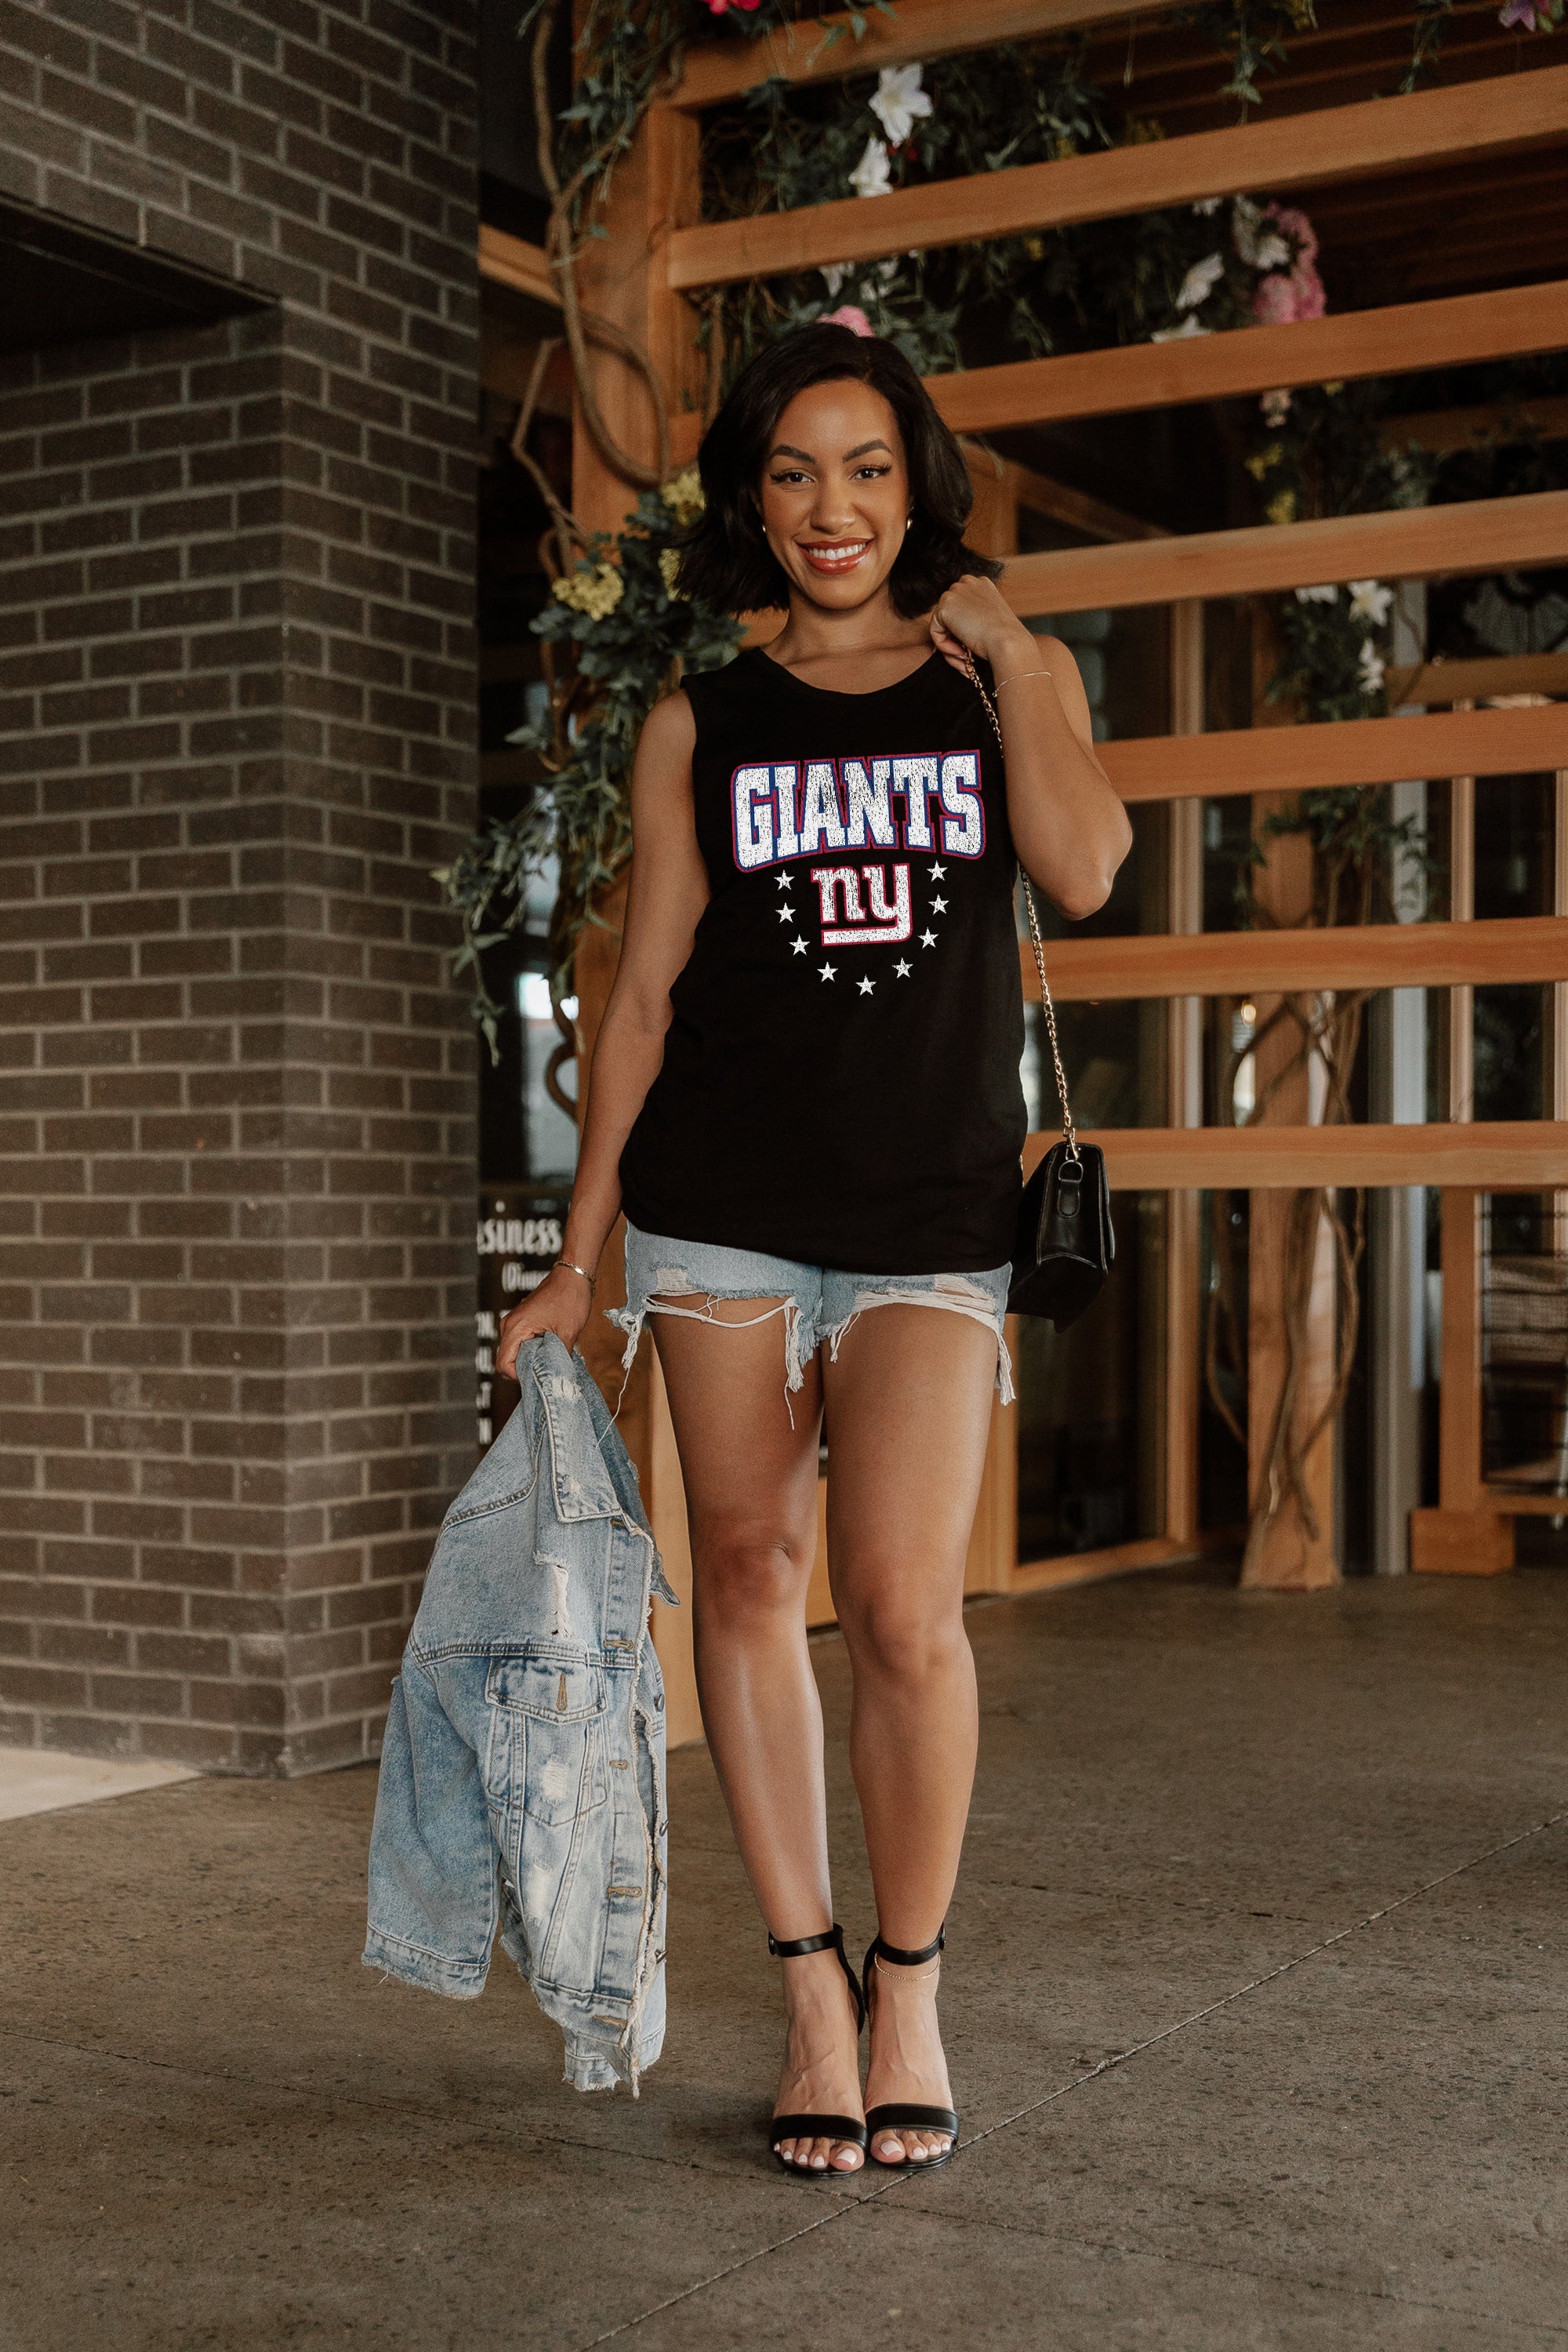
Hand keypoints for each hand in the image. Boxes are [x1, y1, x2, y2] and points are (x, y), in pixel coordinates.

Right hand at [496, 1261, 595, 1381]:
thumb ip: (558, 1357)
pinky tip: (551, 1345)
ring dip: (531, 1358)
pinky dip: (534, 1348)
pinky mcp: (522, 1319)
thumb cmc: (570, 1298)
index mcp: (515, 1328)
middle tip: (549, 1368)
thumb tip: (558, 1377)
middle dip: (526, 1368)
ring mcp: (514, 1321)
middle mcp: (509, 1325)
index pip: (503, 1365)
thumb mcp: (567, 1333)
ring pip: (516, 1351)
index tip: (539, 1375)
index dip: (519, 1376)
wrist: (573, 1274)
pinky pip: (522, 1341)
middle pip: (507, 1359)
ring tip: (552, 1355)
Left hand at [930, 575, 1035, 676]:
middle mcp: (967, 582)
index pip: (961, 606)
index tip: (972, 646)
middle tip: (966, 656)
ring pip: (941, 624)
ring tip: (965, 658)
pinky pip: (935, 631)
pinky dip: (944, 646)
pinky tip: (961, 653)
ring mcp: (955, 592)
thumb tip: (957, 628)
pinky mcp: (945, 606)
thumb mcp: (991, 619)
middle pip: (949, 614)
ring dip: (950, 645)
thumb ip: (974, 616)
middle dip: (955, 638)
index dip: (963, 629)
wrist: (1008, 642)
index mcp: (981, 584)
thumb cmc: (1005, 637)